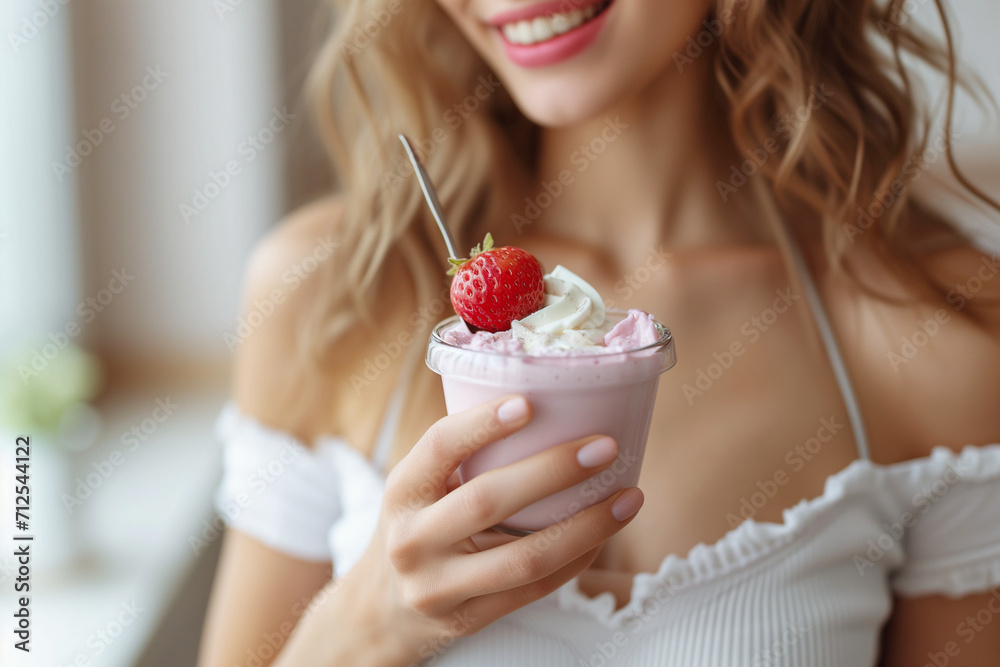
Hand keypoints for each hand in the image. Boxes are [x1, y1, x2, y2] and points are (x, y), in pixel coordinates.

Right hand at [291, 394, 642, 665]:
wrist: (381, 611)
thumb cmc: (419, 527)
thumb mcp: (420, 488)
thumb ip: (464, 457)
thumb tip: (552, 402)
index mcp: (402, 490)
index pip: (439, 447)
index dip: (482, 424)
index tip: (529, 403)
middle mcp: (413, 539)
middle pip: (488, 501)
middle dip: (553, 471)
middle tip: (605, 447)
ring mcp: (439, 586)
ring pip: (525, 557)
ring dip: (587, 526)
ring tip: (629, 497)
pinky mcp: (468, 619)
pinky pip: (535, 588)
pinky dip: (578, 558)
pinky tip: (604, 534)